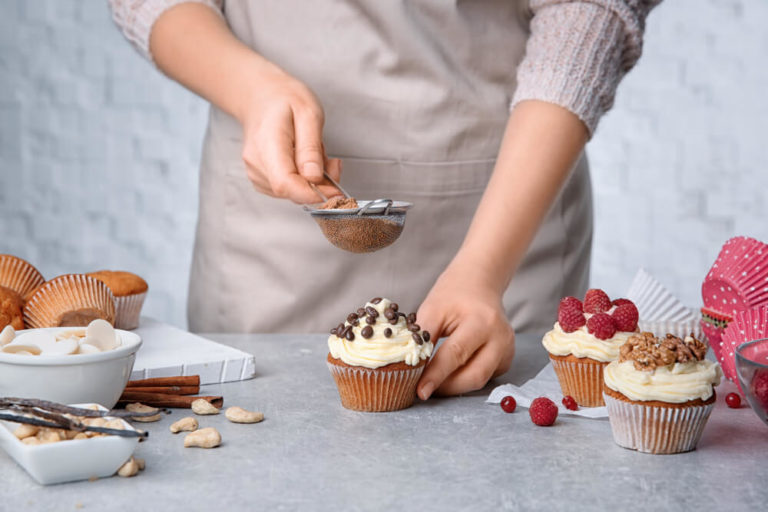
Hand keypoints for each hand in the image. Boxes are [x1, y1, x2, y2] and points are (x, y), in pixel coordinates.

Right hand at [239, 68, 341, 203]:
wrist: (261, 96)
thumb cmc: (285, 100)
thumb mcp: (308, 114)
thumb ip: (311, 148)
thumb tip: (314, 178)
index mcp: (267, 143)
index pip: (285, 183)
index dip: (312, 194)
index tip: (335, 192)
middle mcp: (257, 162)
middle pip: (291, 191)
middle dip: (319, 184)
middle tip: (332, 161)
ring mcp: (255, 172)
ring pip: (292, 192)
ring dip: (312, 181)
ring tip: (314, 153)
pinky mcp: (260, 178)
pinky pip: (288, 189)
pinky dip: (303, 181)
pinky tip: (304, 161)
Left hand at [416, 262, 514, 398]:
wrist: (479, 282)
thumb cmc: (453, 294)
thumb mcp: (432, 309)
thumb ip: (423, 339)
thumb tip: (410, 368)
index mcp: (481, 321)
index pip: (455, 355)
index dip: (436, 376)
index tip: (420, 391)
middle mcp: (500, 337)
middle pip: (474, 375)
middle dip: (447, 387)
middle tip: (424, 388)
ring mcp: (507, 349)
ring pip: (480, 380)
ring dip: (455, 385)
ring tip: (435, 381)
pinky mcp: (507, 358)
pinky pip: (486, 376)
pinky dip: (466, 378)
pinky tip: (453, 372)